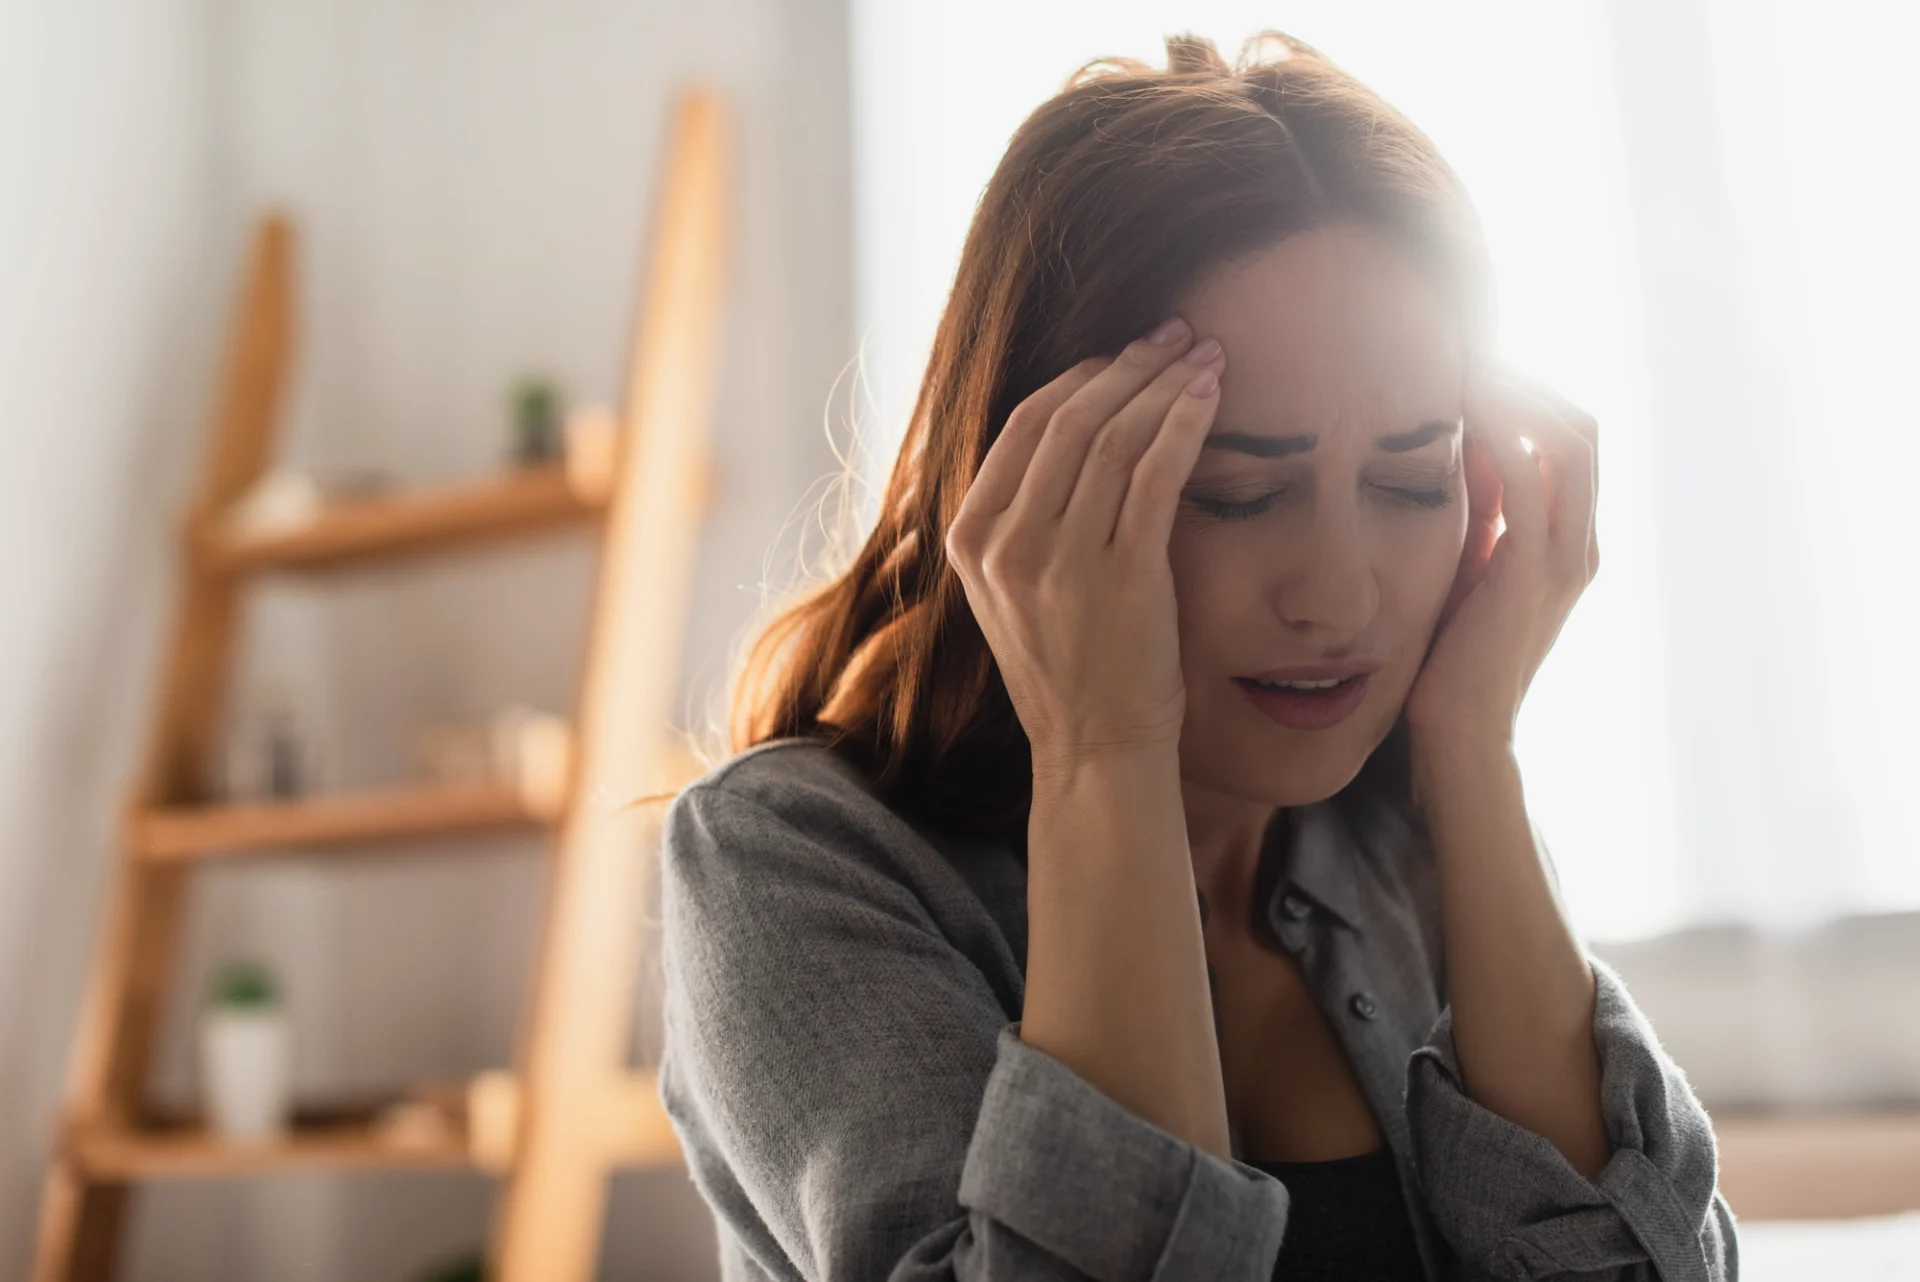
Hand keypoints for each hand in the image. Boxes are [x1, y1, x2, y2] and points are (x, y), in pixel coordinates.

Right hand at [944, 319, 1228, 779]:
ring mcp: (1060, 561)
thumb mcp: (1011, 592)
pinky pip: (1155, 474)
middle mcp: (1006, 544)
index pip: (1025, 425)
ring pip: (1115, 437)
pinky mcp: (1121, 577)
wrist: (1096, 751)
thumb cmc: (1070, 670)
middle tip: (1175, 334)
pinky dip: (1185, 424)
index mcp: (971, 539)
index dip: (1082, 377)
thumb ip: (1019, 523)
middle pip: (1070, 418)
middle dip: (1129, 365)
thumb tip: (1061, 440)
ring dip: (1165, 384)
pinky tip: (1211, 397)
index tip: (1127, 354)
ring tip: (1204, 355)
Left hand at [1404, 357, 1599, 752]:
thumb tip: (1449, 445)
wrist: (1458, 738)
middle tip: (1460, 347)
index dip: (1525, 391)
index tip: (1463, 363)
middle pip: (1579, 424)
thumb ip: (1471, 513)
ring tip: (1459, 362)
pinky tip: (1454, 410)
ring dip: (1514, 391)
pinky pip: (1531, 479)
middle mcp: (1579, 543)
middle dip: (1523, 378)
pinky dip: (1500, 433)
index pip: (1567, 435)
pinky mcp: (1533, 574)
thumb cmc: (1445, 658)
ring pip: (1567, 438)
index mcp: (1567, 541)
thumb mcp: (1462, 568)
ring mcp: (1565, 558)